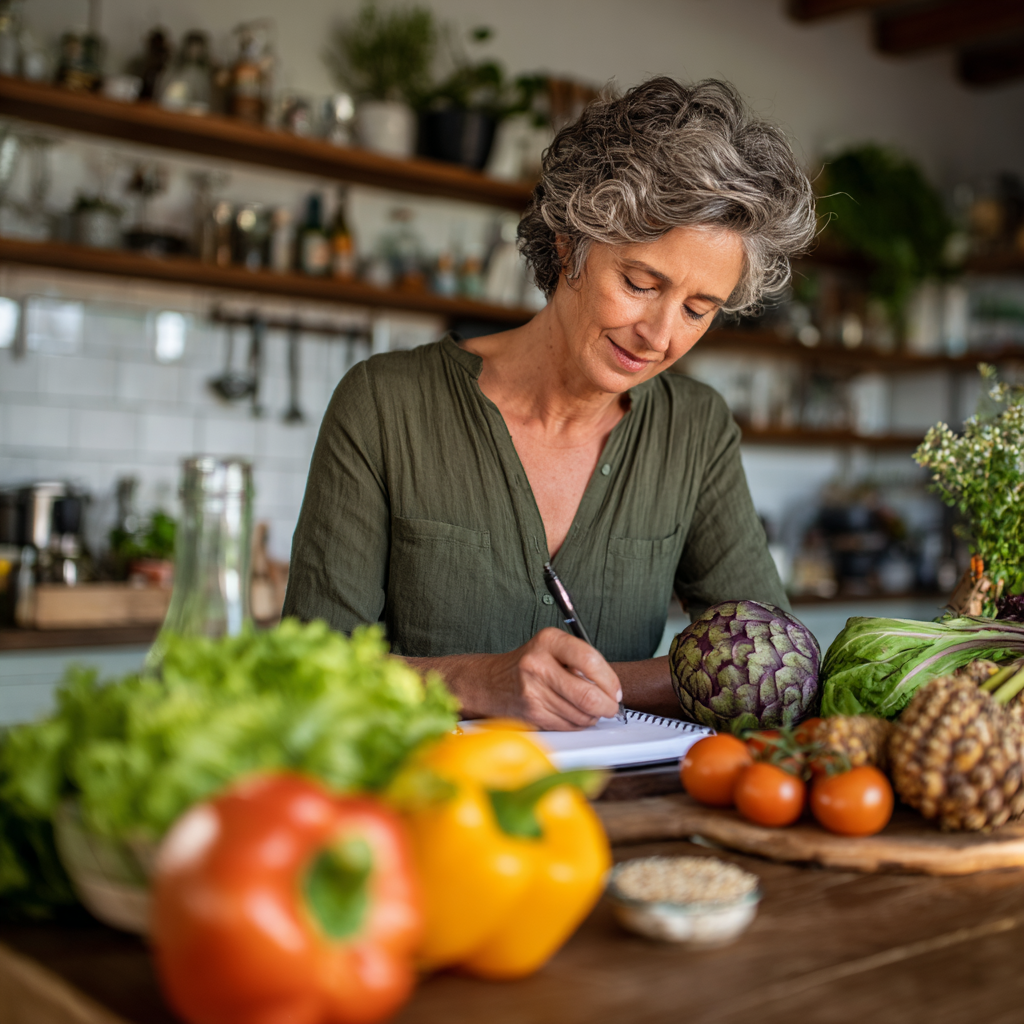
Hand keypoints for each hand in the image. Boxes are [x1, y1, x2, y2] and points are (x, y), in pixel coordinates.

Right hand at [407, 628, 621, 730]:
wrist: (488, 682)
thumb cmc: (527, 664)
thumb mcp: (552, 648)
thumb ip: (581, 661)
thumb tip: (612, 689)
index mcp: (548, 641)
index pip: (591, 661)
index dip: (610, 681)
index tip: (615, 690)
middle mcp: (538, 664)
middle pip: (589, 695)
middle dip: (607, 706)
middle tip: (610, 707)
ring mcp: (533, 691)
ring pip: (581, 715)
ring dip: (591, 717)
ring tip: (587, 709)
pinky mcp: (531, 713)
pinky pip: (567, 726)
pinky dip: (576, 724)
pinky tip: (571, 714)